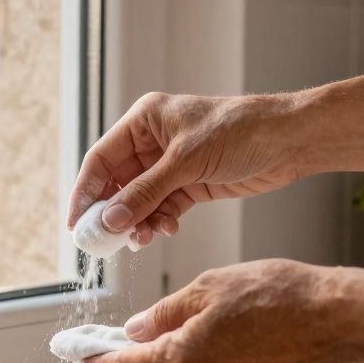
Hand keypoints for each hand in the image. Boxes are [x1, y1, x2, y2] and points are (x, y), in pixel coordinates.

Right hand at [66, 92, 305, 246]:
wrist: (288, 141)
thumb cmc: (240, 131)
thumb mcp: (185, 162)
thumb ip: (145, 193)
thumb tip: (109, 219)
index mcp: (144, 120)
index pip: (101, 159)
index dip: (85, 192)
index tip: (75, 223)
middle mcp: (153, 142)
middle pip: (117, 184)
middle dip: (113, 212)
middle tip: (105, 242)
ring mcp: (171, 165)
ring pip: (139, 200)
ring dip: (138, 221)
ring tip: (142, 238)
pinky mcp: (190, 185)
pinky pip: (162, 208)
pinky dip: (160, 222)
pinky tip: (166, 229)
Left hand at [81, 260, 363, 362]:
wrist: (338, 320)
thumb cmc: (278, 295)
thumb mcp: (209, 287)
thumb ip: (166, 312)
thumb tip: (137, 329)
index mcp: (181, 358)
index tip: (79, 361)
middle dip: (173, 337)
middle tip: (202, 305)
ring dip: (206, 342)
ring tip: (242, 311)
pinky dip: (231, 353)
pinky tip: (257, 329)